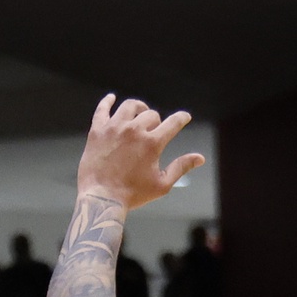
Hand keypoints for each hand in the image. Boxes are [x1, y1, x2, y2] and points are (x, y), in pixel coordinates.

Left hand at [75, 95, 205, 210]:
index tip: (184, 117)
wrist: (101, 198)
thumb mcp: (162, 184)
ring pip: (129, 106)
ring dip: (138, 108)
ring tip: (139, 112)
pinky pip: (102, 109)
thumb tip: (199, 158)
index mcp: (152, 143)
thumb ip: (181, 167)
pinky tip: (112, 98)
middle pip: (151, 114)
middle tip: (154, 128)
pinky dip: (108, 101)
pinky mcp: (97, 131)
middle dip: (157, 121)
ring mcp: (114, 128)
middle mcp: (134, 131)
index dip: (182, 118)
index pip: (173, 123)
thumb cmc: (132, 194)